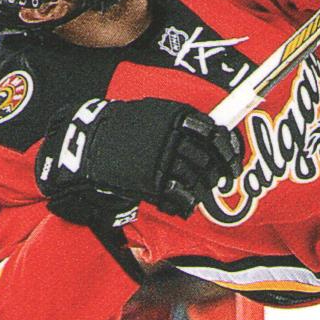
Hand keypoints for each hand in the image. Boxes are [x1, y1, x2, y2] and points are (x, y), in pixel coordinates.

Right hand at [35, 97, 243, 223]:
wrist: (86, 144)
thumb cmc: (121, 128)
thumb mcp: (152, 113)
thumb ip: (180, 124)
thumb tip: (210, 136)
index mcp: (176, 117)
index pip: (215, 134)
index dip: (229, 150)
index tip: (233, 160)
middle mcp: (173, 137)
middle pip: (209, 160)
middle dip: (219, 173)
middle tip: (222, 180)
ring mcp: (162, 160)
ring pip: (196, 179)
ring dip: (203, 190)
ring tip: (201, 195)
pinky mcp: (151, 182)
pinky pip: (179, 196)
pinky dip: (185, 204)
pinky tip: (185, 206)